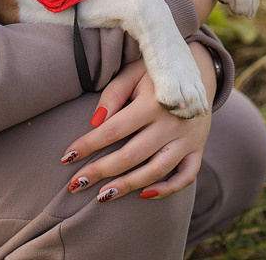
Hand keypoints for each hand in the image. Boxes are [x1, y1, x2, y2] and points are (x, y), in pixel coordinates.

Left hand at [60, 46, 215, 202]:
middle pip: (131, 155)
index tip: (67, 156)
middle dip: (100, 171)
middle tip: (76, 184)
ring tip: (102, 197)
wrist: (198, 69)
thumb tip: (95, 122)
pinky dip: (167, 189)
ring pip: (155, 171)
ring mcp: (187, 138)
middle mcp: (171, 123)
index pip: (114, 129)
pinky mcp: (197, 149)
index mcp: (152, 102)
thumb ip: (114, 93)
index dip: (89, 145)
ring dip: (127, 186)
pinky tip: (144, 194)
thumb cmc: (155, 73)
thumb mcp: (134, 73)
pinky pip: (185, 176)